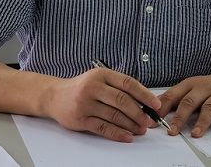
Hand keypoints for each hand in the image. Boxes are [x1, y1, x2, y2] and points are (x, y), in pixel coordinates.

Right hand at [46, 68, 160, 142]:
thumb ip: (118, 87)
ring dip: (130, 125)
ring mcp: (85, 103)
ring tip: (140, 130)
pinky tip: (127, 136)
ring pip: (114, 116)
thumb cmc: (82, 87)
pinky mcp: (80, 119)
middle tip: (149, 121)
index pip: (128, 83)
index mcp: (101, 74)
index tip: (156, 104)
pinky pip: (102, 127)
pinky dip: (117, 133)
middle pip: (122, 101)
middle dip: (139, 113)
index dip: (144, 95)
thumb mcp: (99, 79)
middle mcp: (93, 87)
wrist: (55, 96)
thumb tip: (143, 102)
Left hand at [158, 69, 210, 137]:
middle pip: (190, 101)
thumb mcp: (190, 87)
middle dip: (180, 117)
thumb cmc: (208, 86)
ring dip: (202, 121)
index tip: (154, 121)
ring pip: (209, 107)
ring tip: (195, 134)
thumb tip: (153, 108)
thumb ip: (174, 97)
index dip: (163, 108)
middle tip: (172, 131)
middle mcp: (203, 88)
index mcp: (190, 84)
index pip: (173, 95)